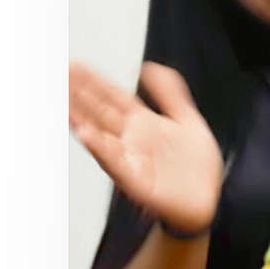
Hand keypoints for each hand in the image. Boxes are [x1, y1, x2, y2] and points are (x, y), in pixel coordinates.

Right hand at [69, 61, 223, 233]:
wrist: (208, 201)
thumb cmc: (196, 168)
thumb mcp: (187, 120)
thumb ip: (170, 94)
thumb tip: (150, 68)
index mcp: (143, 124)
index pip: (113, 97)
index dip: (94, 81)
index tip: (74, 66)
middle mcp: (131, 140)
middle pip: (100, 112)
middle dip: (80, 95)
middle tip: (60, 77)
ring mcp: (132, 160)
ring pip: (100, 135)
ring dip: (81, 119)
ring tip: (64, 102)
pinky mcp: (137, 182)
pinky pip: (115, 163)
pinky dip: (101, 149)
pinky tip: (87, 134)